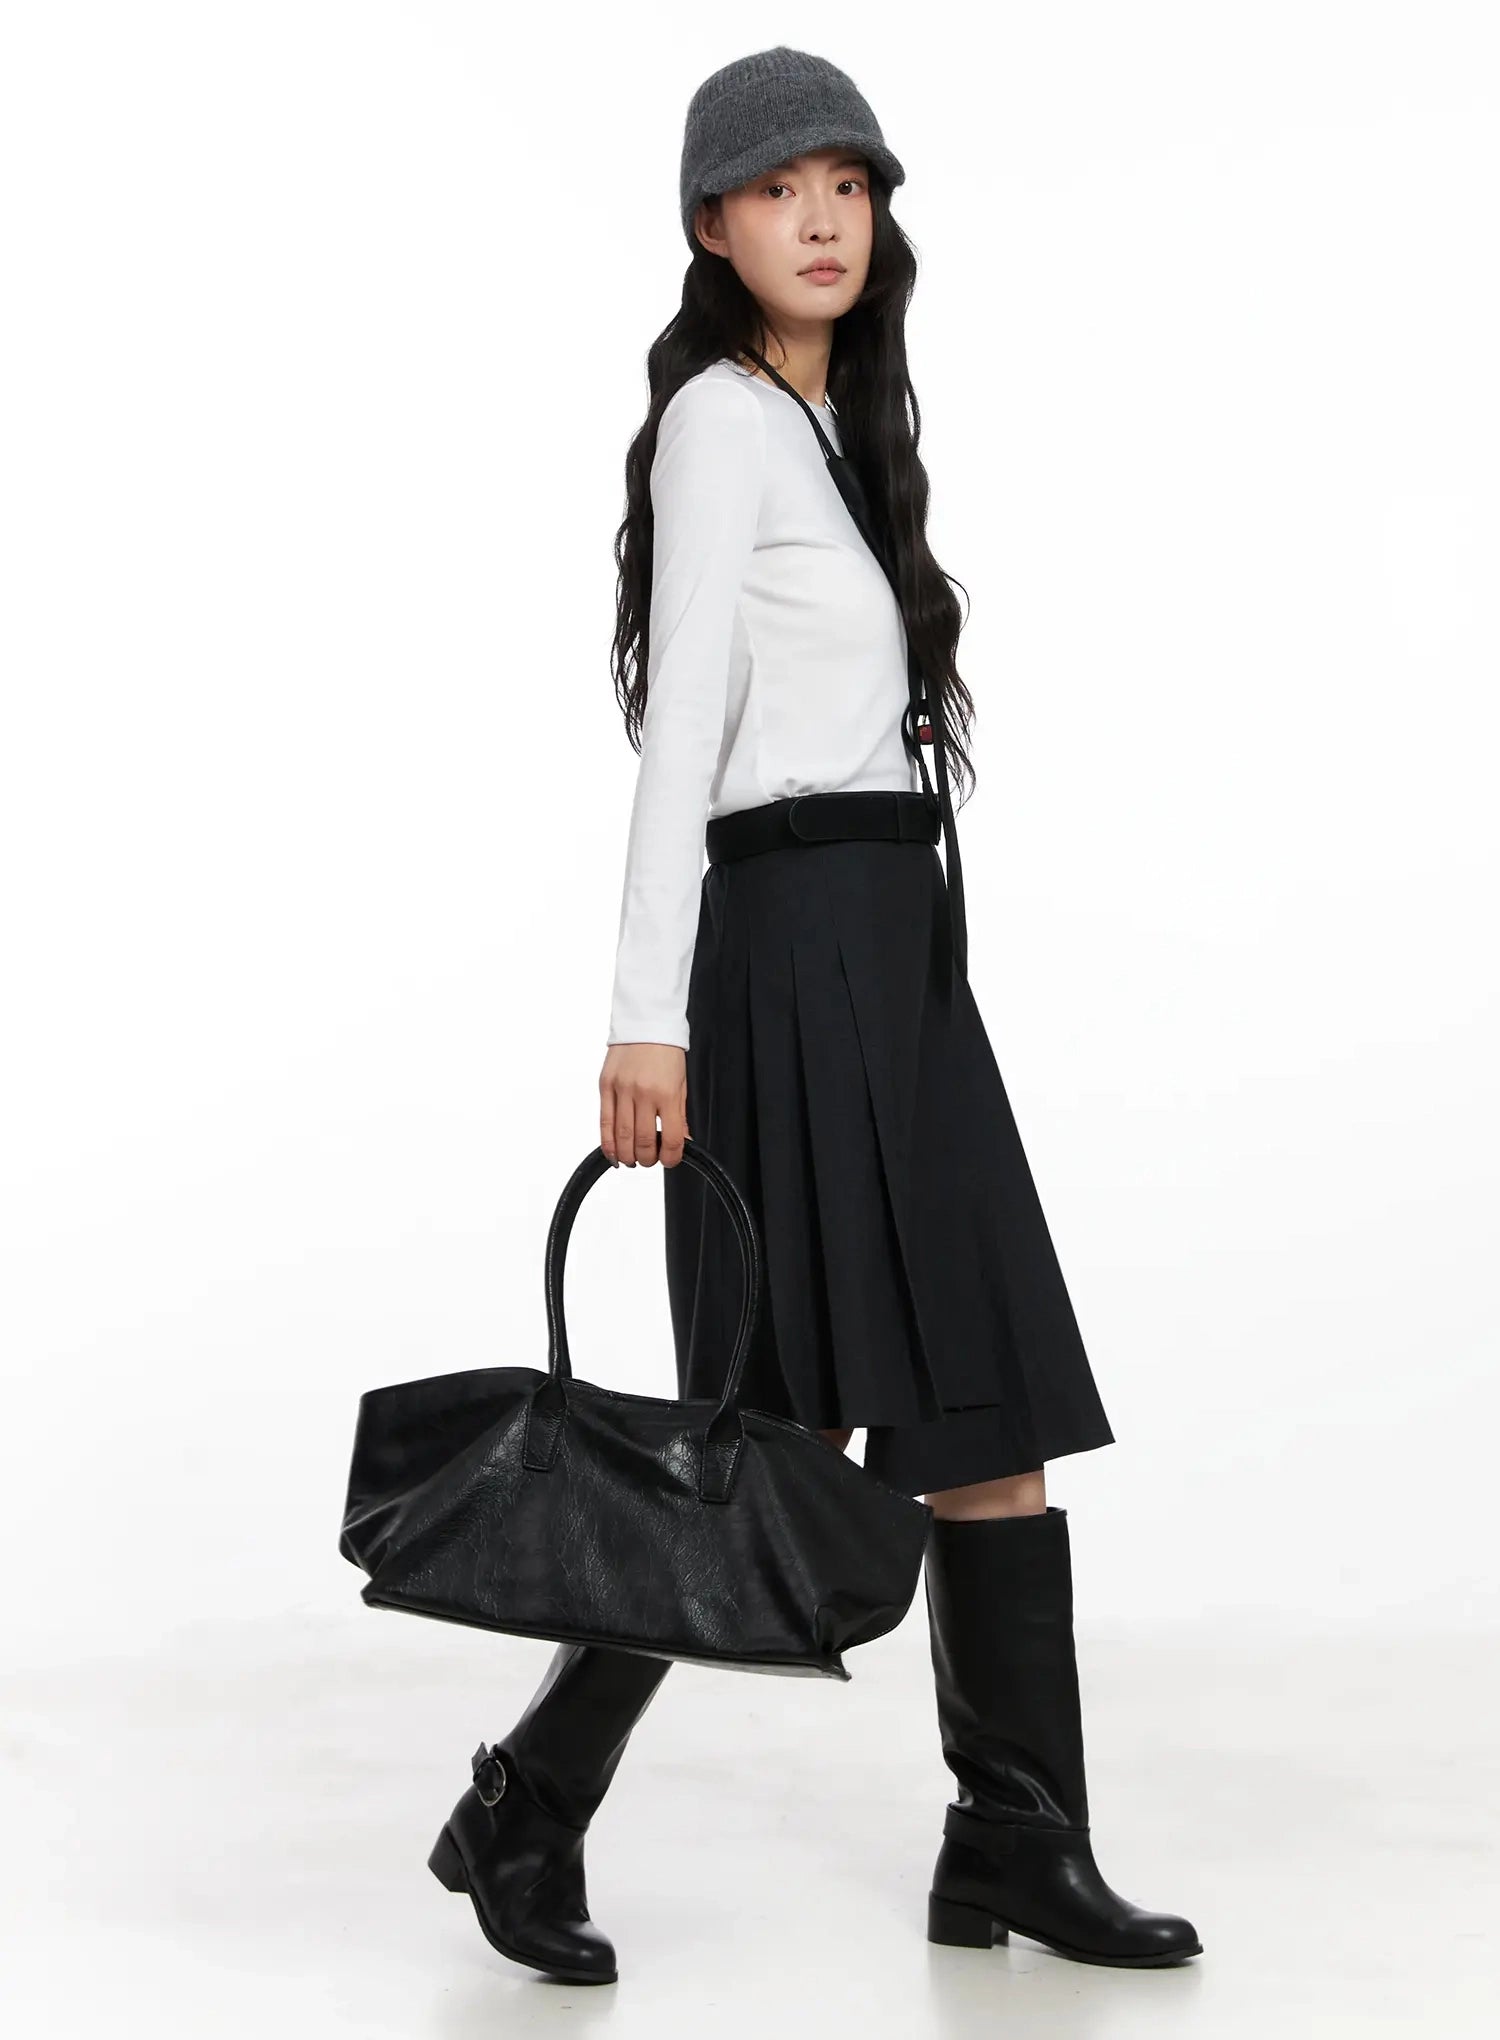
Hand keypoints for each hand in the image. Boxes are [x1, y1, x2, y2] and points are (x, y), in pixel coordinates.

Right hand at [599, 1043, 689, 1167]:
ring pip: (621, 1137)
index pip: (670, 1137)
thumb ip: (680, 1115)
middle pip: (642, 1141)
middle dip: (647, 1159)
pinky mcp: (605, 1086)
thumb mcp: (681, 1084)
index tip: (670, 1160)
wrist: (646, 1023)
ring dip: (628, 1156)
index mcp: (666, 1093)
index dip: (671, 1157)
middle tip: (650, 1160)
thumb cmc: (666, 1052)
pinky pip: (604, 1122)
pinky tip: (614, 1153)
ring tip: (633, 1159)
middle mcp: (643, 1093)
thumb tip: (681, 1141)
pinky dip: (608, 1144)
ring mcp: (621, 1090)